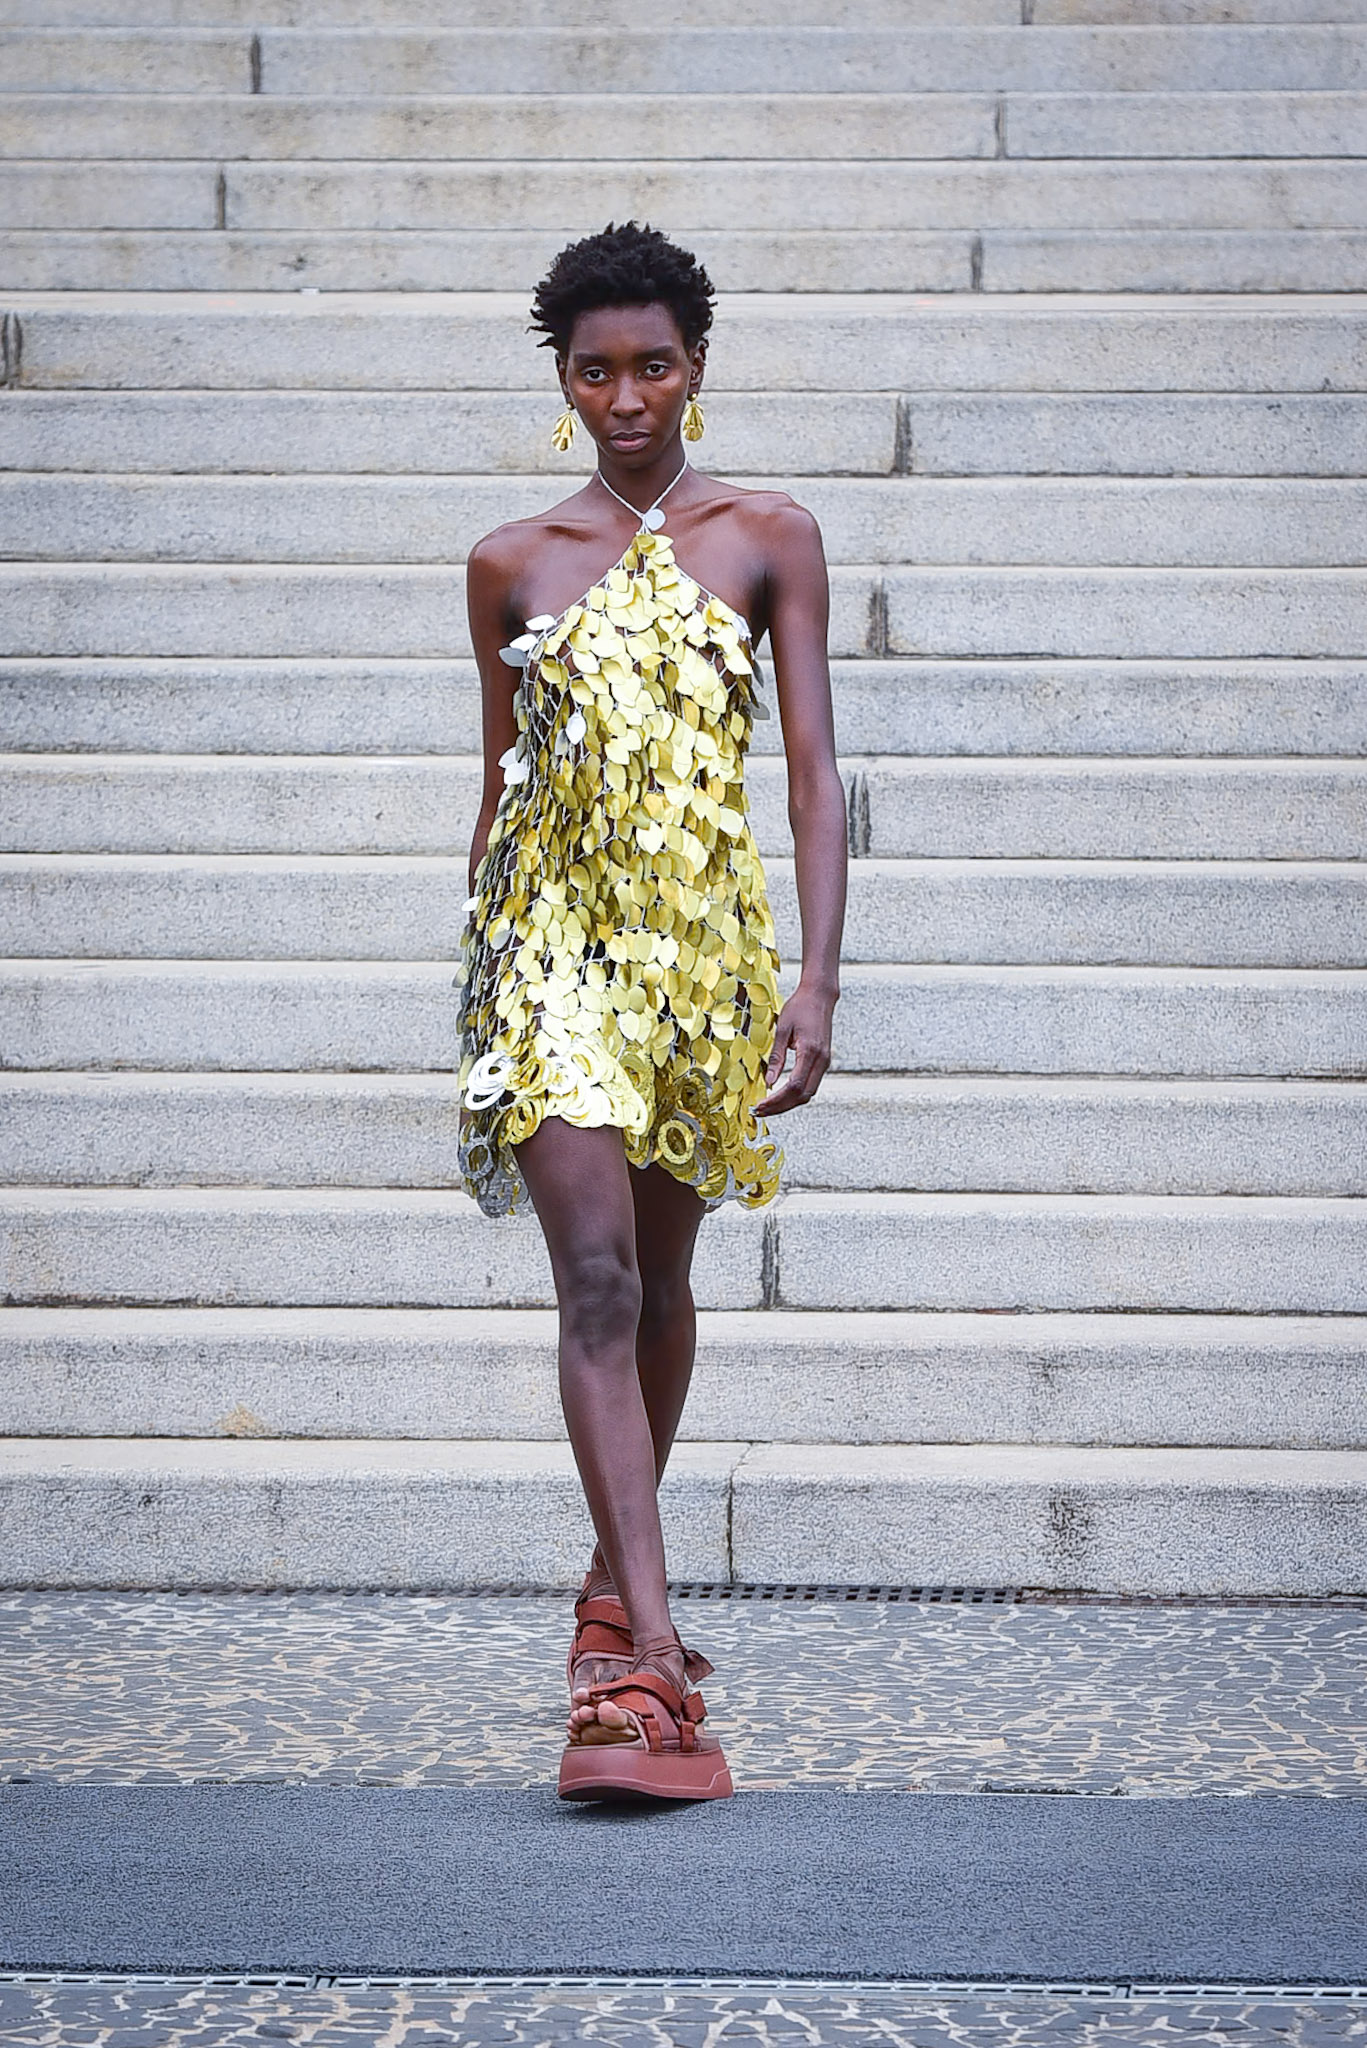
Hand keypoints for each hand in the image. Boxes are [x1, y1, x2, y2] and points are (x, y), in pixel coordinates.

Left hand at [755, 985, 834, 1116]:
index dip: (777, 1100)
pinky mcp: (823, 1062)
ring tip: (768, 1107)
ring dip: (788, 1103)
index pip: (794, 1086)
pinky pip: (810, 1085)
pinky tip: (780, 1095)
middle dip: (781, 1107)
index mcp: (811, 1052)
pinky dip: (795, 1094)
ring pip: (808, 1093)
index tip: (760, 1105)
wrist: (820, 996)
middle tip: (760, 1111)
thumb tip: (769, 1081)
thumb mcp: (783, 1029)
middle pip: (803, 1096)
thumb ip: (777, 1057)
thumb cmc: (800, 1007)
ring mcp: (825, 1062)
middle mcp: (822, 1061)